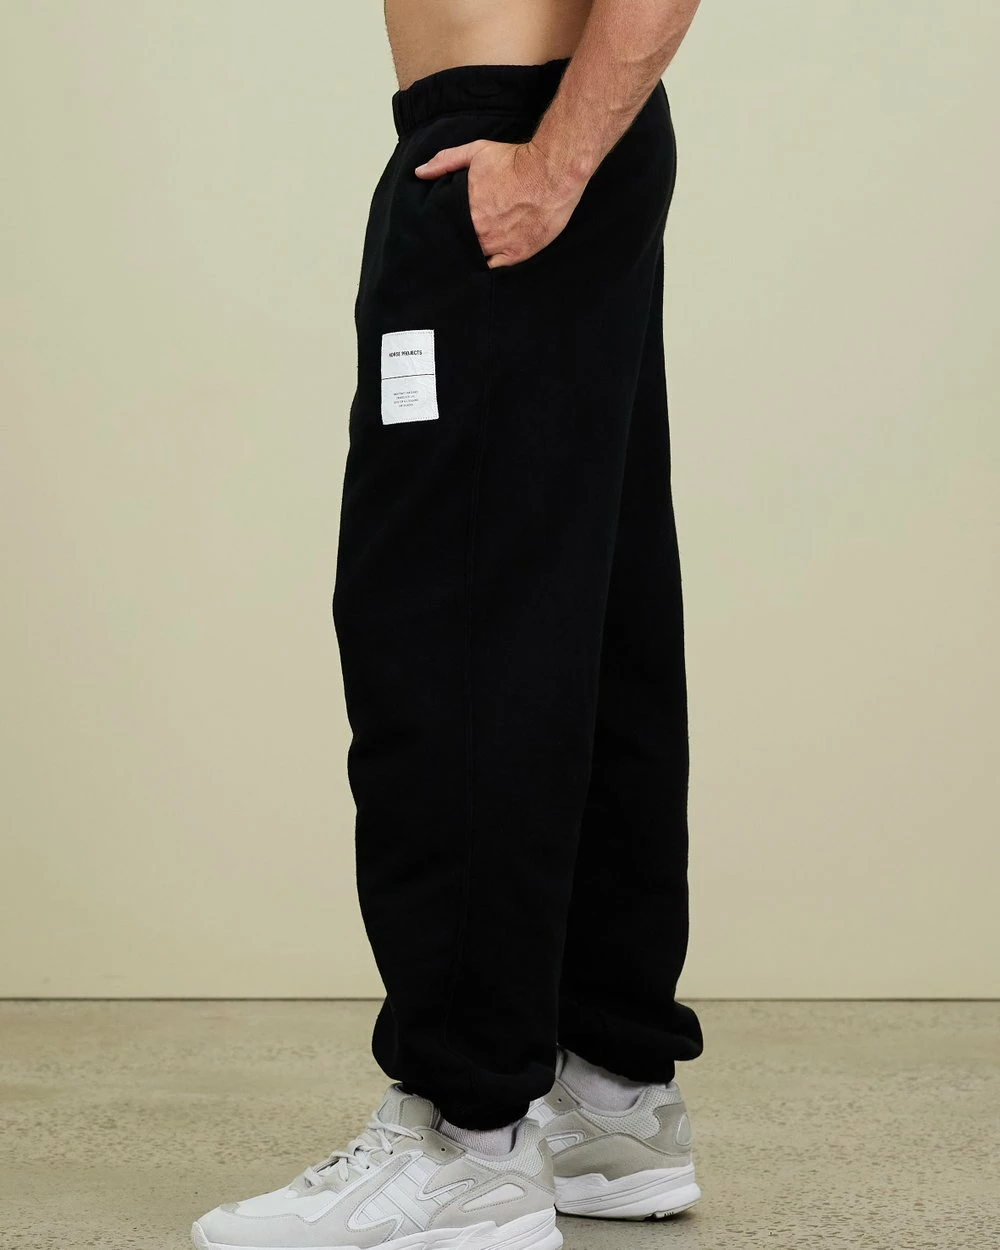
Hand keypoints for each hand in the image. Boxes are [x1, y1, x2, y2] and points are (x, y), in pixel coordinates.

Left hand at [415, 140, 584, 268]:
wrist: (551, 172)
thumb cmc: (515, 160)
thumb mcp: (476, 152)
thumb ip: (446, 162)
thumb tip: (419, 172)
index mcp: (466, 210)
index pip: (447, 228)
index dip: (445, 230)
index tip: (444, 229)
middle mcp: (481, 231)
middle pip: (461, 245)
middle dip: (458, 243)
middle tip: (459, 240)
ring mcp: (500, 245)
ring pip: (478, 257)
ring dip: (475, 254)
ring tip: (474, 249)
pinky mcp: (519, 253)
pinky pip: (498, 268)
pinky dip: (492, 264)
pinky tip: (490, 259)